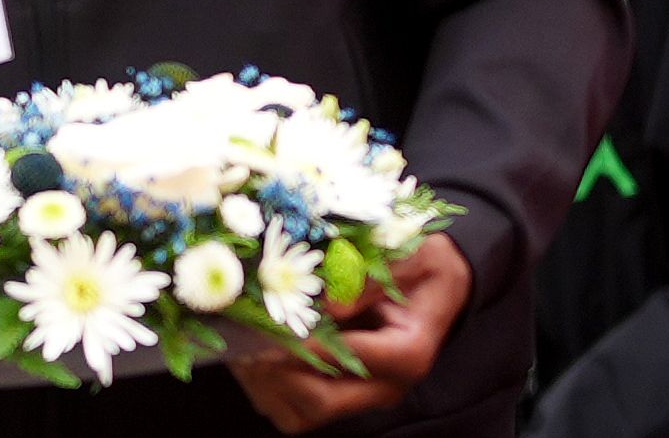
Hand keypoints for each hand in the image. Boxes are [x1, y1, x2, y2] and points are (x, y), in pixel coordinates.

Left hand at [228, 233, 473, 432]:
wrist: (428, 284)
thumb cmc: (420, 265)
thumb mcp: (409, 255)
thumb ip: (370, 278)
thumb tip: (333, 307)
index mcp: (409, 350)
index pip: (356, 359)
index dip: (308, 345)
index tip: (273, 325)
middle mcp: (385, 385)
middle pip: (321, 401)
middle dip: (274, 369)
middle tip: (244, 334)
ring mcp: (360, 396)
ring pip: (301, 412)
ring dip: (262, 381)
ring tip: (240, 342)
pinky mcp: (340, 396)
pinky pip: (293, 411)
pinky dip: (265, 389)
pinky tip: (250, 353)